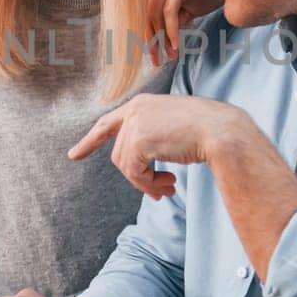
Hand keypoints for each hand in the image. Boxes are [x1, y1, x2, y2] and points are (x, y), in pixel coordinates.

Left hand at [68, 94, 242, 197]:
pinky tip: (169, 185)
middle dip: (137, 177)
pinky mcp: (138, 140)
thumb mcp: (175, 129)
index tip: (74, 155)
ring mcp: (135, 123)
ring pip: (125, 166)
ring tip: (168, 189)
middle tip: (161, 192)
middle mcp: (135, 110)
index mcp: (143, 104)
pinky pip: (134, 172)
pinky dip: (148, 184)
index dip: (91, 141)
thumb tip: (139, 168)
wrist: (222, 131)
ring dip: (146, 183)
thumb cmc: (208, 132)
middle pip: (120, 154)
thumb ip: (153, 140)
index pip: (108, 123)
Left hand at [146, 0, 223, 62]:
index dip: (150, 38)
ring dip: (162, 39)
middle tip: (158, 62)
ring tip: (171, 56)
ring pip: (156, 15)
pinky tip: (176, 45)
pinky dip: (172, 30)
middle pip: (149, 16)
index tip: (155, 58)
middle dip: (153, 41)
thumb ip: (174, 22)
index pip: (148, 15)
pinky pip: (170, 12)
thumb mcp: (189, 10)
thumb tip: (162, 43)